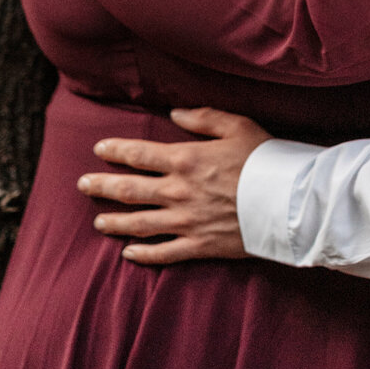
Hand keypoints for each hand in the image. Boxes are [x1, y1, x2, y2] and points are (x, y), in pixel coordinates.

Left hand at [76, 107, 269, 264]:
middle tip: (83, 185)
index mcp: (185, 160)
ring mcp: (186, 221)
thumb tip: (175, 114)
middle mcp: (178, 192)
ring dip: (115, 222)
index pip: (139, 155)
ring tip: (98, 221)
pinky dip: (142, 254)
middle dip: (102, 186)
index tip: (99, 149)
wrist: (287, 203)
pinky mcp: (199, 245)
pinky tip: (128, 253)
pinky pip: (163, 253)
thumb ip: (204, 118)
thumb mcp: (238, 126)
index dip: (115, 151)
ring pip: (139, 223)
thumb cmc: (265, 159)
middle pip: (129, 190)